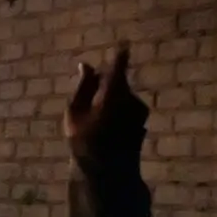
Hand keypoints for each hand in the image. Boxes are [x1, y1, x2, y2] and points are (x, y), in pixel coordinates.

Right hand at [64, 44, 147, 176]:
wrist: (108, 173)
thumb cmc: (85, 144)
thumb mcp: (74, 114)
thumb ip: (82, 86)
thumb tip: (85, 65)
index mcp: (113, 94)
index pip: (118, 67)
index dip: (119, 54)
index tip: (123, 43)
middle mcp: (130, 99)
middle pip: (117, 81)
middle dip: (104, 83)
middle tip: (86, 99)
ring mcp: (139, 110)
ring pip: (121, 94)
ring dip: (109, 98)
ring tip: (92, 120)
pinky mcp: (142, 119)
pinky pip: (127, 106)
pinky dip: (116, 109)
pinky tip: (105, 128)